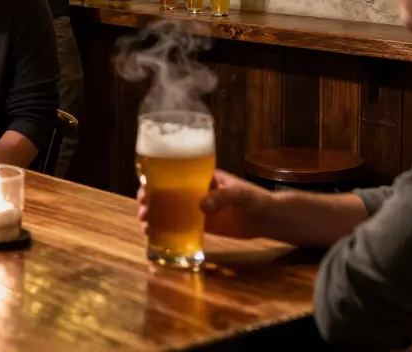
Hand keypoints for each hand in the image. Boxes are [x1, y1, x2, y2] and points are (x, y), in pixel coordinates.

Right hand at [138, 169, 271, 238]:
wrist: (268, 218)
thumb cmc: (255, 198)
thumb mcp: (239, 194)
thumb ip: (222, 197)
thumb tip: (201, 206)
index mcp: (200, 177)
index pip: (172, 175)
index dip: (154, 181)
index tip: (144, 191)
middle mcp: (194, 191)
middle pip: (165, 193)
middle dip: (149, 201)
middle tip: (143, 212)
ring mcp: (197, 208)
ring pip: (169, 210)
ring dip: (154, 216)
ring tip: (146, 226)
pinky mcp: (202, 225)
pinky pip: (180, 226)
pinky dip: (166, 230)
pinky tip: (155, 237)